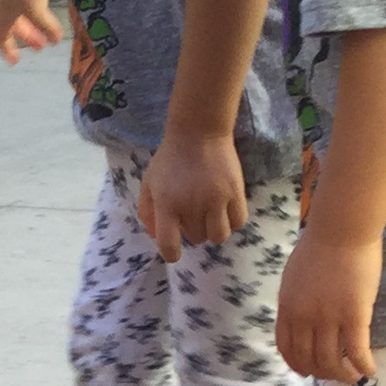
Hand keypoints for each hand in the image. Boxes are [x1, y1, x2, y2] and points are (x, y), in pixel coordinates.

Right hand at [0, 0, 61, 61]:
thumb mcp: (36, 10)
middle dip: (27, 37)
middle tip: (40, 47)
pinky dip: (38, 10)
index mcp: (4, 13)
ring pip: (23, 13)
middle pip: (14, 25)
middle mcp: (7, 3)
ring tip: (48, 31)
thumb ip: (46, 27)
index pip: (2, 36)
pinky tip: (48, 9)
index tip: (14, 60)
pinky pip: (30, 1)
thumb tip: (55, 40)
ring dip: (34, 25)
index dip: (7, 49)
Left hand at [137, 129, 247, 262]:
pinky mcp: (236, 192)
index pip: (168, 245)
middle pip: (197, 238)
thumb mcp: (149, 183)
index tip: (174, 250)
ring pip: (219, 236)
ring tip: (211, 214)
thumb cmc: (170, 159)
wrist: (198, 132)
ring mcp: (216, 199)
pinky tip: (225, 210)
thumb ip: (147, 211)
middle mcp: (192, 206)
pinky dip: (232, 221)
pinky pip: (238, 222)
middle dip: (193, 230)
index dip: (171, 254)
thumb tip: (155, 237)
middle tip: (192, 212)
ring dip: (213, 229)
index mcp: (167, 205)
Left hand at [275, 227, 381, 385]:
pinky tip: (369, 370)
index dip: (297, 365)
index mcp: (288, 308)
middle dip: (322, 373)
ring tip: (352, 377)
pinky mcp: (354, 315)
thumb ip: (296, 300)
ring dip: (342, 375)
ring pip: (331, 361)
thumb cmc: (320, 245)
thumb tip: (302, 317)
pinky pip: (356, 351)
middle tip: (335, 375)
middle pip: (309, 360)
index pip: (287, 348)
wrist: (341, 229)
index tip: (307, 372)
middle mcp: (304, 318)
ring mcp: (328, 318)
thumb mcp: (294, 277)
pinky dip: (362, 366)